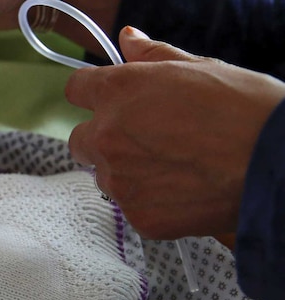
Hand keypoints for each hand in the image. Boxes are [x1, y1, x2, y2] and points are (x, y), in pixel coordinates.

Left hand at [65, 27, 284, 238]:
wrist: (276, 166)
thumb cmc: (247, 111)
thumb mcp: (201, 69)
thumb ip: (152, 56)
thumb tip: (127, 39)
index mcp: (118, 92)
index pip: (77, 90)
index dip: (93, 94)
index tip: (107, 100)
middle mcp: (107, 137)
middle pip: (81, 140)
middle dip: (105, 139)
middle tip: (148, 139)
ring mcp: (120, 181)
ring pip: (105, 177)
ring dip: (128, 172)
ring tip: (176, 166)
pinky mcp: (138, 217)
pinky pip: (133, 206)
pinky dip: (152, 201)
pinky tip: (185, 190)